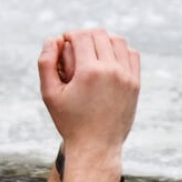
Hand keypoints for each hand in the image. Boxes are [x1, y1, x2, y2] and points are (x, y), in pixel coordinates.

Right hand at [37, 29, 139, 152]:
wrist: (96, 147)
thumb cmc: (69, 121)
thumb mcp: (49, 94)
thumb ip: (45, 63)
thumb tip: (53, 38)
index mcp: (89, 72)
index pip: (81, 35)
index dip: (69, 34)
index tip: (63, 43)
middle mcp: (111, 71)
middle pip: (99, 34)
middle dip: (84, 35)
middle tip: (74, 45)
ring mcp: (127, 77)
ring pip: (118, 40)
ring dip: (103, 40)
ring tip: (91, 50)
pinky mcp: (135, 84)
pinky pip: (131, 54)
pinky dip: (119, 50)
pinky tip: (107, 58)